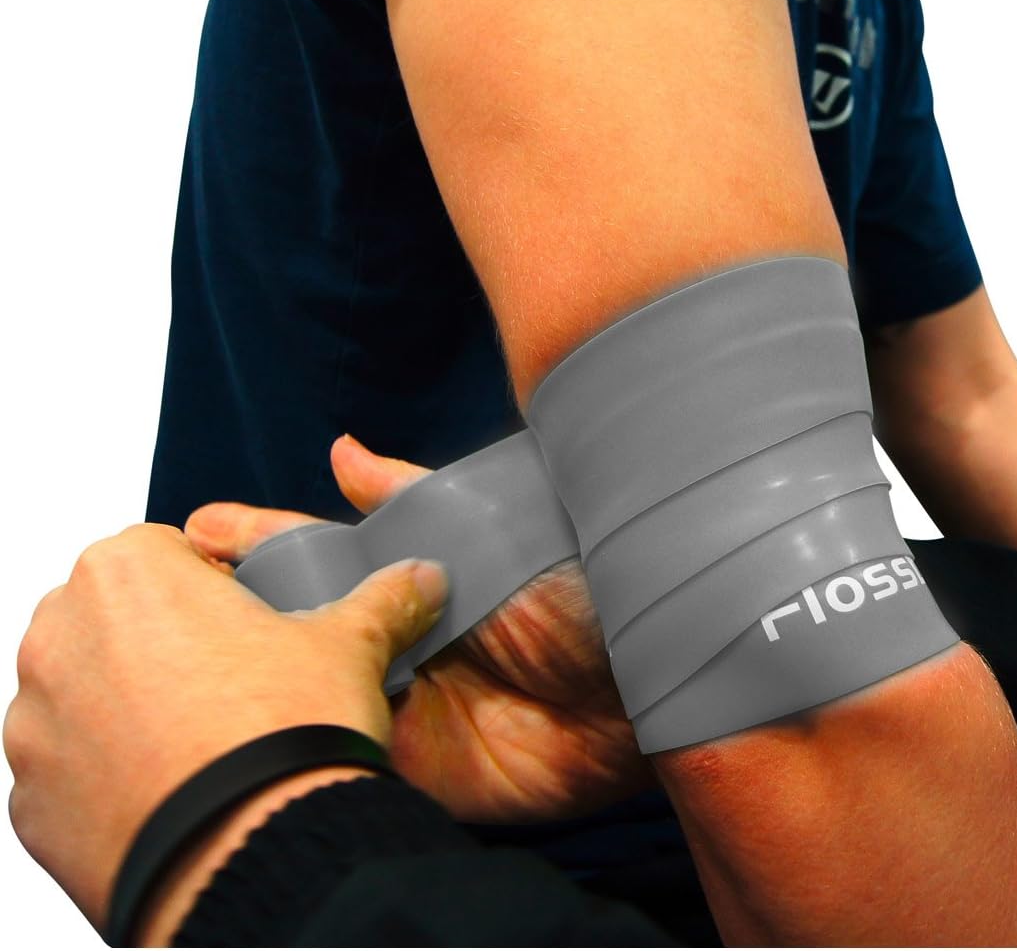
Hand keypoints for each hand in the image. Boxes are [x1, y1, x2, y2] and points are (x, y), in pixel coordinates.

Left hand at [3, 523, 446, 931]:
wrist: (252, 853)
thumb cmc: (284, 732)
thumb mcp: (350, 643)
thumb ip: (385, 597)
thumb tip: (421, 578)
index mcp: (127, 570)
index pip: (167, 552)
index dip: (218, 587)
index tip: (249, 624)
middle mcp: (62, 635)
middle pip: (121, 617)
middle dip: (171, 642)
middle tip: (237, 682)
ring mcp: (35, 723)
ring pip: (91, 692)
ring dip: (136, 705)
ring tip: (212, 740)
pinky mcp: (32, 800)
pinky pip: (74, 768)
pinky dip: (115, 772)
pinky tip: (180, 786)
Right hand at [185, 433, 652, 822]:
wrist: (648, 684)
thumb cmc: (583, 587)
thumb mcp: (495, 522)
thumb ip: (414, 496)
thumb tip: (341, 452)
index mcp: (418, 578)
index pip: (321, 557)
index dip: (259, 544)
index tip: (194, 530)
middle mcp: (403, 641)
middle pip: (302, 627)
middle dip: (237, 615)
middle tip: (161, 600)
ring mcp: (408, 708)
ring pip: (313, 694)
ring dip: (255, 684)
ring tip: (179, 666)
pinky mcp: (421, 771)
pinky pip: (348, 759)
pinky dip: (304, 746)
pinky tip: (252, 732)